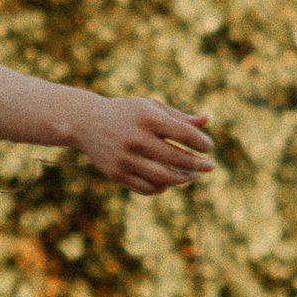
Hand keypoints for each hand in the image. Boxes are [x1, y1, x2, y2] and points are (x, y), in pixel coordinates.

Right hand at [73, 95, 215, 194]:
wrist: (86, 122)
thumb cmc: (127, 114)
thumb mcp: (151, 108)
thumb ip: (179, 117)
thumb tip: (208, 120)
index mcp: (148, 118)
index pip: (185, 134)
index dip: (202, 143)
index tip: (209, 148)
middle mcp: (137, 139)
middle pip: (178, 159)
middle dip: (199, 165)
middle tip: (210, 166)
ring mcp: (126, 159)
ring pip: (165, 178)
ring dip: (183, 179)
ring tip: (192, 175)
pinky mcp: (117, 174)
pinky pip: (148, 188)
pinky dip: (163, 187)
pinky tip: (170, 181)